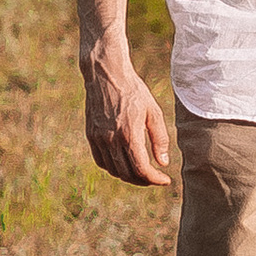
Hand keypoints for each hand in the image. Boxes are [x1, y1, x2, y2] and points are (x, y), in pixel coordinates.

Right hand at [82, 34, 171, 184]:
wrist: (106, 74)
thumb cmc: (133, 90)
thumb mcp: (153, 111)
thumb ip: (159, 138)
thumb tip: (163, 162)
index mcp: (129, 134)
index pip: (141, 169)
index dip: (154, 179)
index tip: (165, 180)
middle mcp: (111, 140)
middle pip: (127, 174)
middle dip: (143, 180)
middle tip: (155, 178)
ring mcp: (98, 139)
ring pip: (113, 170)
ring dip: (128, 176)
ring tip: (141, 172)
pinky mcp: (91, 135)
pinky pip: (101, 161)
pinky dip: (113, 168)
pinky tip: (124, 163)